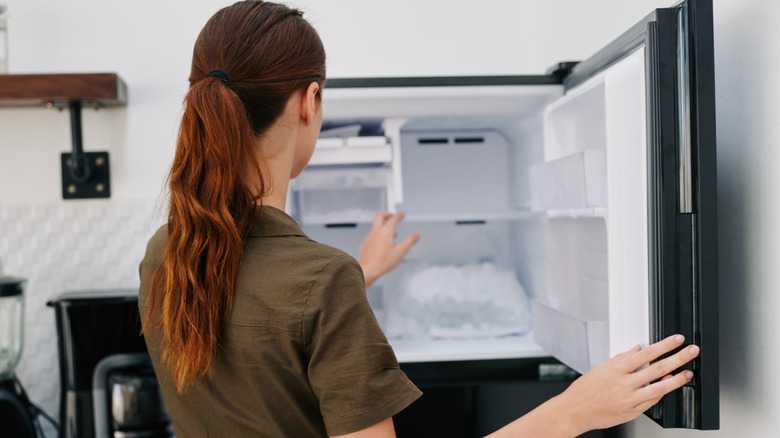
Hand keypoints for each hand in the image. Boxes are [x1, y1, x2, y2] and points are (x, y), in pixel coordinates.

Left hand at [359, 212, 419, 287]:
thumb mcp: (401, 252)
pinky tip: (379, 241)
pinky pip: (371, 235)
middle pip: (380, 216)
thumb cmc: (383, 262)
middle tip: (392, 216)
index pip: (393, 219)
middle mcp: (376, 232)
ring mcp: (369, 237)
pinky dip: (376, 234)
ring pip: (375, 226)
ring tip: (389, 231)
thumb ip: (409, 241)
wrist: (368, 270)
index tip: (401, 215)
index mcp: (386, 232)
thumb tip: (416, 234)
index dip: (398, 216)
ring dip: (382, 225)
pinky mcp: (365, 244)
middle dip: (387, 214)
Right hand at [555, 334, 699, 433]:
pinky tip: (669, 388)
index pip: (647, 354)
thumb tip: (636, 350)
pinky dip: (661, 393)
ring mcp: (630, 399)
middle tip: (692, 351)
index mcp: (616, 369)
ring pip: (660, 388)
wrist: (575, 411)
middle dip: (678, 358)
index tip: (677, 340)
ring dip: (677, 379)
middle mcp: (625, 384)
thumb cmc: (584, 391)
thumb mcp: (600, 369)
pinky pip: (652, 402)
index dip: (664, 346)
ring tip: (688, 373)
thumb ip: (621, 359)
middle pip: (658, 369)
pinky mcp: (632, 412)